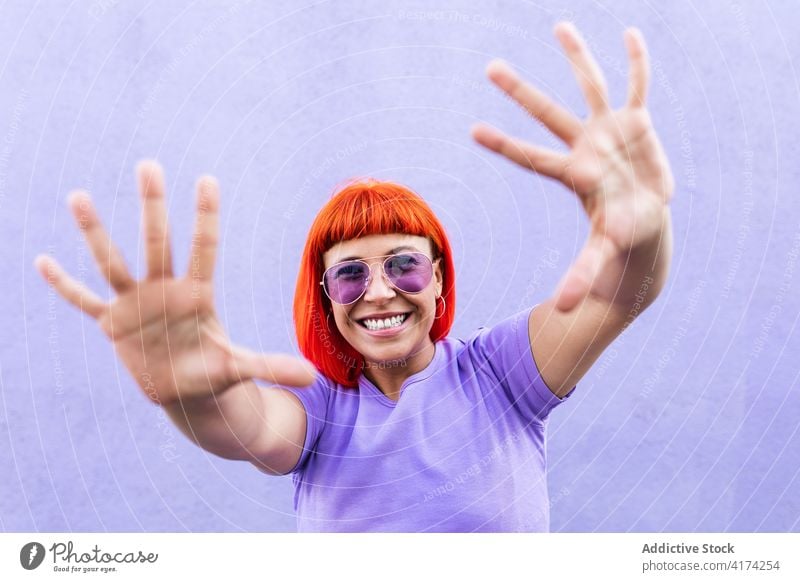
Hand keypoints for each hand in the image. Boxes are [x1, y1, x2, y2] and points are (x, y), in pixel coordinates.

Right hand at [34, 161, 315, 405]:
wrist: (183, 389)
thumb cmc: (213, 370)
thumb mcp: (239, 368)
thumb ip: (271, 367)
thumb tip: (312, 379)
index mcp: (198, 295)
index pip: (204, 248)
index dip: (206, 217)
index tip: (208, 179)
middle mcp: (165, 291)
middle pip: (158, 243)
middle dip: (153, 207)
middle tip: (149, 164)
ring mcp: (136, 305)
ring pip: (113, 263)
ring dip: (95, 233)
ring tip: (78, 196)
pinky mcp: (113, 325)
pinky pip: (84, 301)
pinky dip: (64, 286)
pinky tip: (42, 261)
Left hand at [472, 22, 673, 311]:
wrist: (644, 226)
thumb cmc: (619, 242)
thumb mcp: (601, 258)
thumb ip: (580, 277)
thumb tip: (561, 309)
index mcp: (574, 176)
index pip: (532, 158)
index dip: (505, 144)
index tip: (471, 130)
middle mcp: (586, 148)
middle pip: (549, 114)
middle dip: (521, 92)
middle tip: (489, 67)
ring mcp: (611, 133)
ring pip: (592, 87)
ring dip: (578, 58)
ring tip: (557, 25)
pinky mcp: (638, 126)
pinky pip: (638, 87)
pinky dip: (637, 63)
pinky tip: (629, 33)